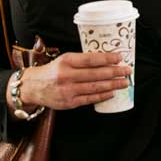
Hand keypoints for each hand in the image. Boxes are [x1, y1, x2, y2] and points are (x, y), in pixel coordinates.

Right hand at [10, 51, 130, 112]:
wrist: (33, 87)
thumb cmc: (53, 71)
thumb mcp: (64, 60)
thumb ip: (82, 60)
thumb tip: (107, 60)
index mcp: (66, 61)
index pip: (91, 59)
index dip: (107, 58)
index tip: (120, 57)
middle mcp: (66, 76)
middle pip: (96, 74)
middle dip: (115, 72)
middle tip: (128, 71)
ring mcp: (68, 90)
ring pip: (95, 87)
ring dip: (113, 85)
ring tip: (124, 82)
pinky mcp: (69, 103)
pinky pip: (89, 99)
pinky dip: (102, 95)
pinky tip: (112, 92)